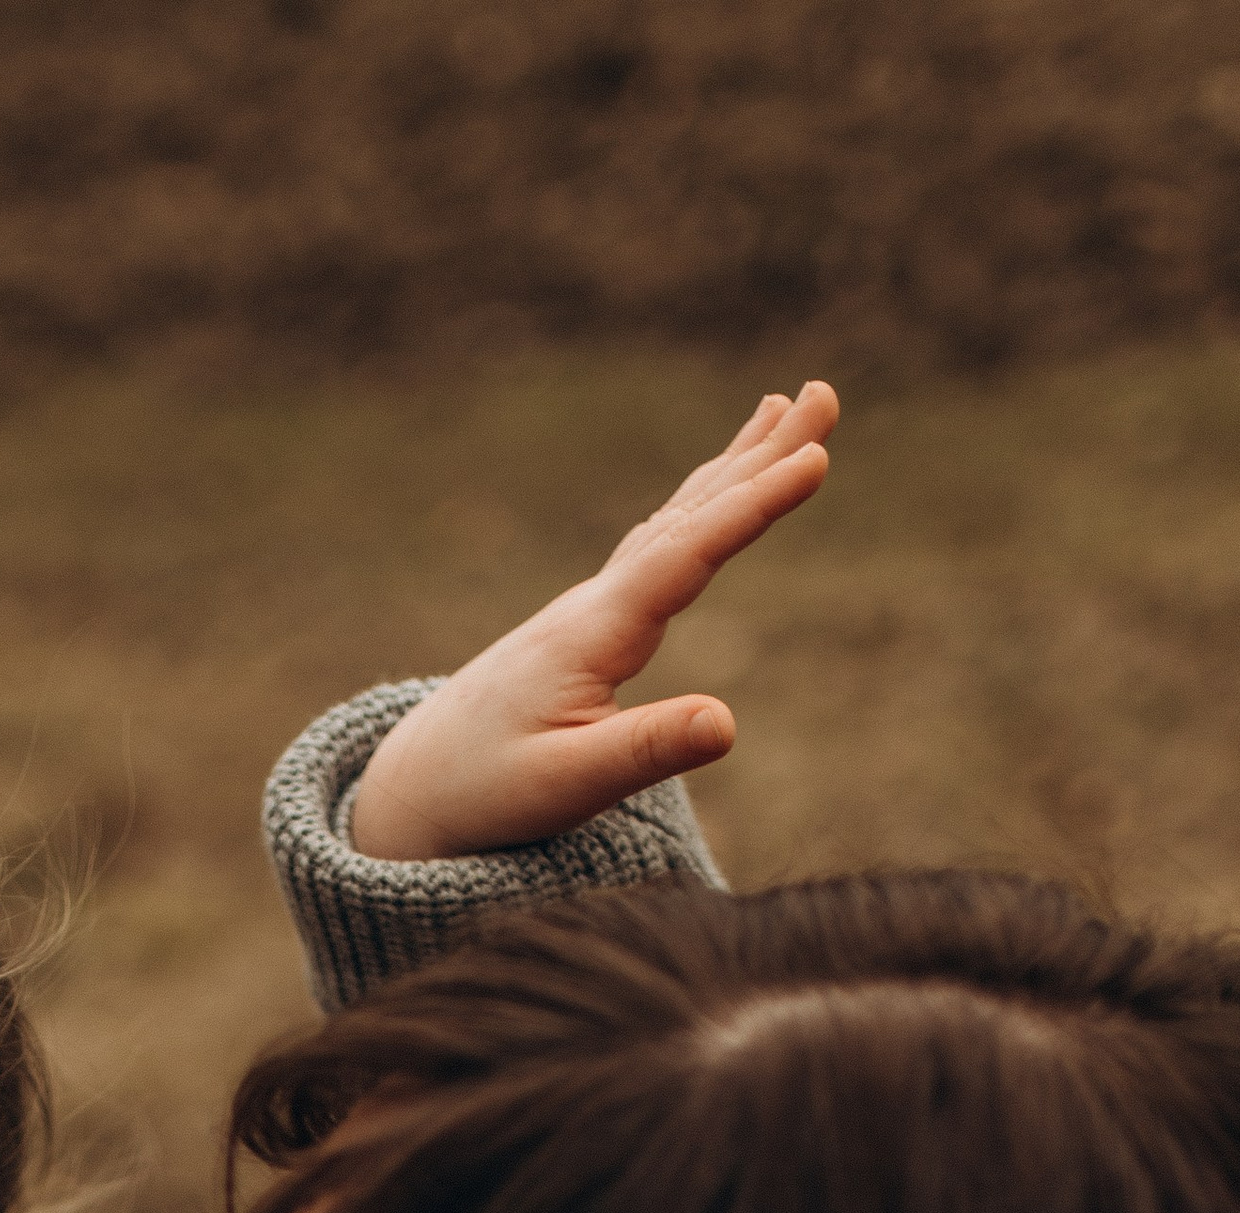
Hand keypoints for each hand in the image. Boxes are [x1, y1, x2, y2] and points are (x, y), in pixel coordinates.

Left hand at [350, 381, 838, 860]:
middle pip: (690, 516)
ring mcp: (591, 609)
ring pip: (676, 522)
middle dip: (761, 458)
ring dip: (735, 469)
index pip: (688, 556)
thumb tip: (727, 724)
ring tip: (784, 413)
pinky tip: (716, 490)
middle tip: (824, 395)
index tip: (817, 458)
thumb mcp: (568, 786)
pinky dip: (699, 508)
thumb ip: (645, 750)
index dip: (754, 506)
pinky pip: (659, 547)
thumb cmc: (485, 791)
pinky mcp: (589, 626)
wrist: (415, 786)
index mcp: (594, 635)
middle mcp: (595, 605)